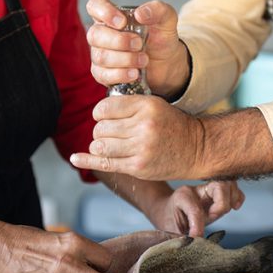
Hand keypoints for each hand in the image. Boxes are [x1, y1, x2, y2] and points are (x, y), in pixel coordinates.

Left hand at [71, 94, 202, 180]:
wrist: (196, 149)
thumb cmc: (172, 125)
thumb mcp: (154, 105)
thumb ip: (128, 105)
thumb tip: (97, 113)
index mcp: (146, 106)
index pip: (105, 108)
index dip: (100, 113)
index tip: (104, 117)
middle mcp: (143, 127)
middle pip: (101, 128)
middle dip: (101, 131)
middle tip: (112, 134)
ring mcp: (141, 148)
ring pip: (100, 145)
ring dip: (99, 145)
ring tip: (110, 145)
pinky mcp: (138, 167)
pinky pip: (105, 163)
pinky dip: (87, 160)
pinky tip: (76, 158)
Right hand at [85, 0, 188, 97]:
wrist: (167, 63)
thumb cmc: (161, 38)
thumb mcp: (167, 20)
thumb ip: (158, 10)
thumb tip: (140, 13)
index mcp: (113, 16)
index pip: (95, 6)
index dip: (103, 12)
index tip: (122, 22)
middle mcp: (102, 34)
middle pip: (94, 35)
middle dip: (119, 41)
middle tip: (140, 44)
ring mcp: (100, 54)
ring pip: (100, 56)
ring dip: (125, 59)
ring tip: (144, 60)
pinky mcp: (103, 73)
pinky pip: (102, 74)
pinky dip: (120, 74)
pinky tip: (135, 73)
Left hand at [148, 181, 245, 235]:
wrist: (167, 210)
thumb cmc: (169, 220)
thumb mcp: (170, 230)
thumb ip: (180, 236)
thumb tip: (195, 242)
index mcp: (183, 196)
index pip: (196, 209)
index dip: (198, 226)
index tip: (195, 237)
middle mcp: (197, 189)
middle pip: (219, 186)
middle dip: (221, 205)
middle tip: (212, 217)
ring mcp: (209, 188)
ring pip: (229, 184)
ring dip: (230, 200)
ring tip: (220, 212)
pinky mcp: (218, 192)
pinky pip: (234, 189)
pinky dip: (237, 198)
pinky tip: (234, 207)